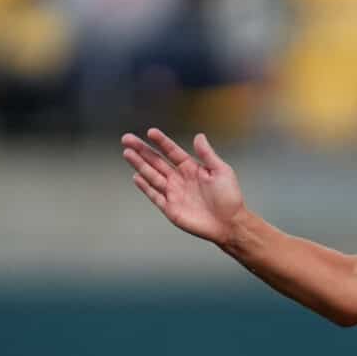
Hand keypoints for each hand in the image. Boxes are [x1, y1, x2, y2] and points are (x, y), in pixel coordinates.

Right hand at [121, 128, 245, 242]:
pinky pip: (154, 195)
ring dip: (139, 164)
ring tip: (127, 153)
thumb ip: (207, 154)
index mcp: (192, 168)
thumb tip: (199, 136)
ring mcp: (174, 193)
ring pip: (152, 175)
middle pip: (156, 161)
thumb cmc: (230, 198)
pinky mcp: (170, 208)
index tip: (150, 132)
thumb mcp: (222, 171)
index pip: (172, 152)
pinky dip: (145, 187)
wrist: (230, 223)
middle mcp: (180, 179)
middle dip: (142, 150)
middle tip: (127, 139)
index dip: (162, 142)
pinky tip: (136, 177)